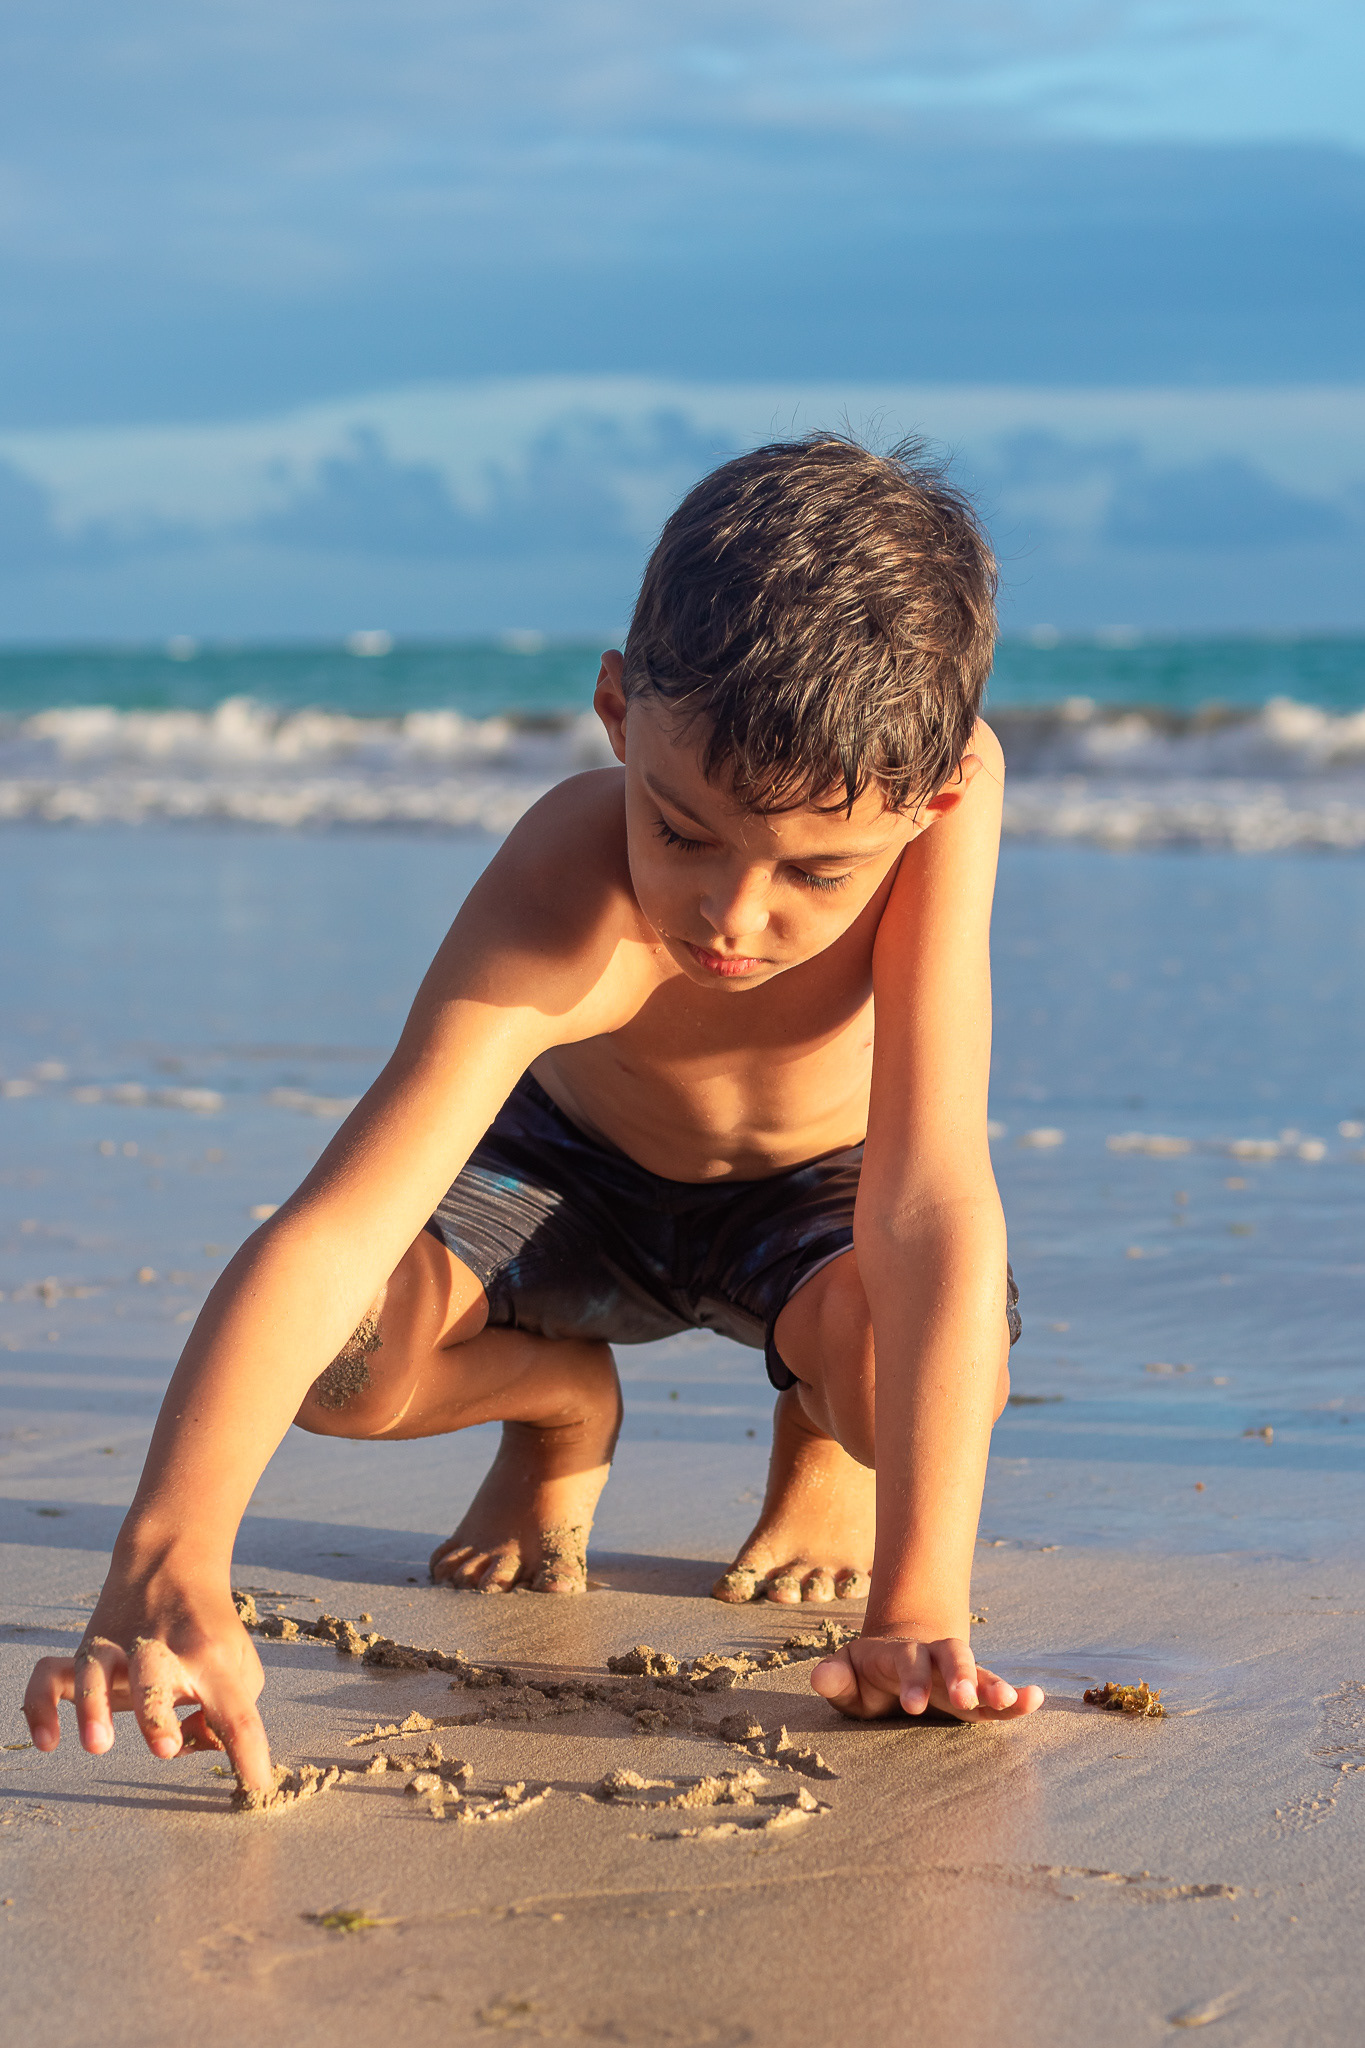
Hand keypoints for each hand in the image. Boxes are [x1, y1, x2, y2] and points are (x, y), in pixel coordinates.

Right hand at [22, 1575, 273, 1793]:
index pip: (235, 1709)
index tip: (258, 1786)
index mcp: (210, 1657)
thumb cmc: (209, 1629)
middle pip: (155, 1675)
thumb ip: (230, 1712)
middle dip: (157, 1713)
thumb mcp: (238, 1663)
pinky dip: (40, 1705)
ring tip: (99, 1746)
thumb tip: (197, 1747)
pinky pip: (48, 1675)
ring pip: (96, 1670)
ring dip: (94, 1707)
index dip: (249, 1752)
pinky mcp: (86, 1649)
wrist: (171, 1562)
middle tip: (165, 1748)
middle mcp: (161, 1649)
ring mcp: (118, 1646)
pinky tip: (47, 1742)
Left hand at [810, 1630, 1044, 1721]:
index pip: (907, 1661)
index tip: (912, 1705)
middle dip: (960, 1676)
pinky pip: (999, 1693)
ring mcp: (959, 1674)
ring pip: (981, 1672)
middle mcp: (935, 1658)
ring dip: (996, 1686)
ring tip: (1014, 1701)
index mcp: (900, 1654)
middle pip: (952, 1657)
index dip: (911, 1679)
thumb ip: (835, 1677)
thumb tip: (818, 1678)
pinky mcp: (977, 1693)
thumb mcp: (846, 1674)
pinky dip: (1017, 1697)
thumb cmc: (868, 1675)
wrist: (900, 1660)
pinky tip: (1035, 1700)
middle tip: (967, 1700)